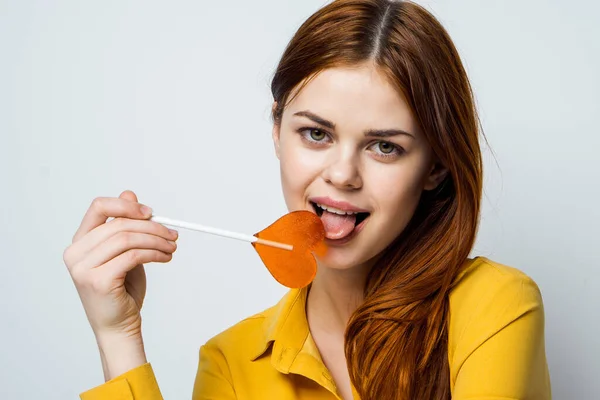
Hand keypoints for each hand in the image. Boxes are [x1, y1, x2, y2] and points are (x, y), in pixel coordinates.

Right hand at [64, 190, 177, 344]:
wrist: (119, 327)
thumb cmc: (122, 290)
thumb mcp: (125, 252)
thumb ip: (125, 226)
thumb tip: (130, 194)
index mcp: (80, 242)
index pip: (98, 207)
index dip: (126, 205)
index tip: (151, 212)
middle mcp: (76, 253)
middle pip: (118, 224)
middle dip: (152, 226)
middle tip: (173, 233)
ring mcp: (83, 268)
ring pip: (127, 239)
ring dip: (156, 240)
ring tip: (172, 247)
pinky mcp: (98, 280)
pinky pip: (133, 256)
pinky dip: (155, 253)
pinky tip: (166, 257)